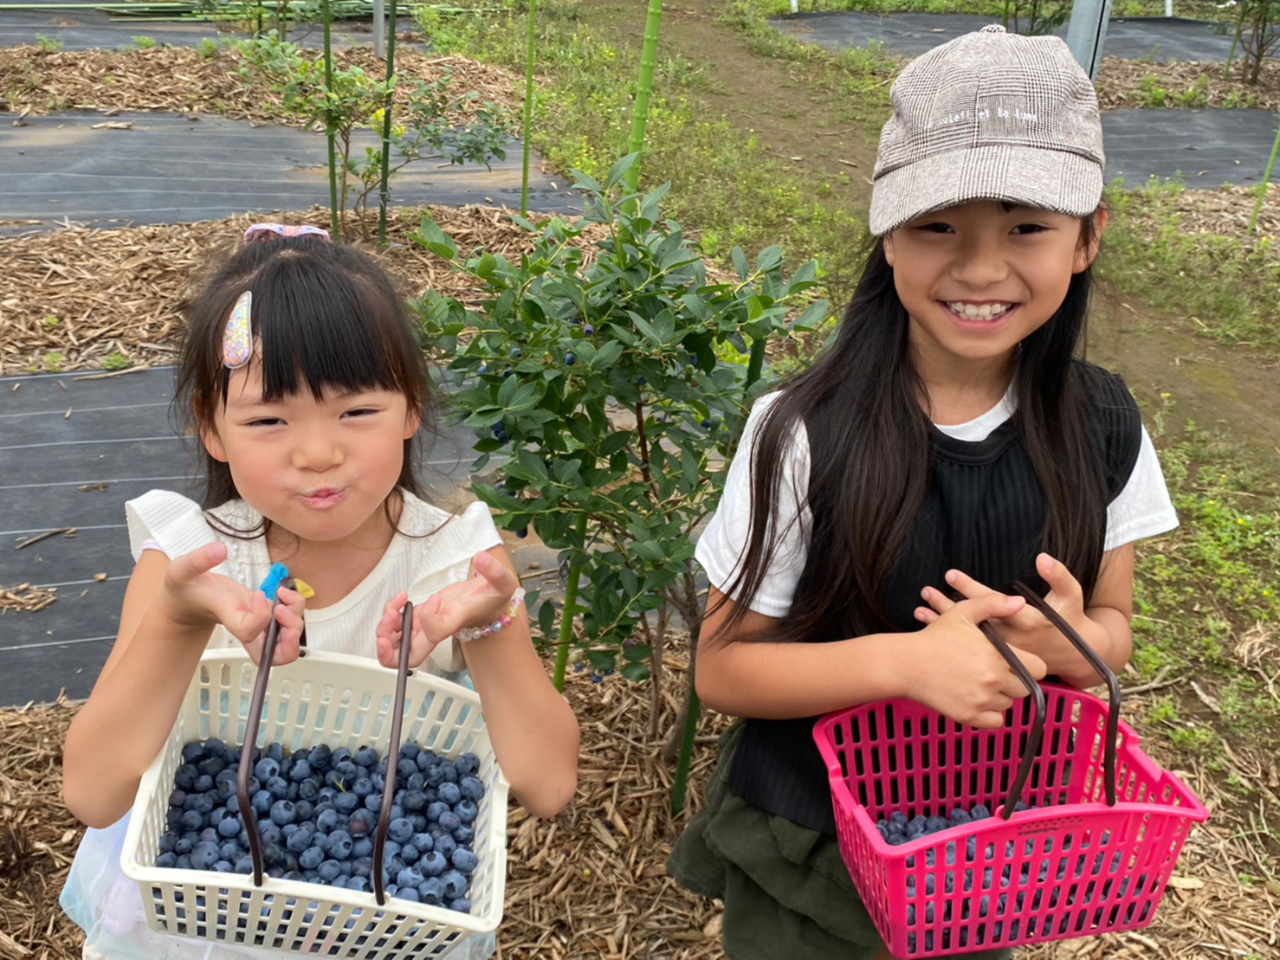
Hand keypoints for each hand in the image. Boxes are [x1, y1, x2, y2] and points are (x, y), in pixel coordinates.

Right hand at [156, 543, 305, 665]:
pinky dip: (295, 610)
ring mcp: (258, 624)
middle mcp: (246, 626)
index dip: (260, 615)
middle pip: (275, 655)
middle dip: (290, 643)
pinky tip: (284, 593)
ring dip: (296, 621)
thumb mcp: (182, 570)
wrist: (188, 600)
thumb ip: (197, 560)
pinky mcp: (265, 616)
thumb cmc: (185, 589)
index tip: (257, 593)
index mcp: (228, 616)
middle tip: (285, 614)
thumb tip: (219, 550)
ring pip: (287, 641)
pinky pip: (288, 624)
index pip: (248, 631)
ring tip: (285, 597)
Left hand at [376, 551, 520, 669]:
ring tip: (393, 609)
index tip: (436, 598)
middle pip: (407, 658)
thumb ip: (495, 572)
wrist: (488, 603)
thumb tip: (482, 558)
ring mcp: (424, 627)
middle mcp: (435, 632)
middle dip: (388, 652)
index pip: (435, 633)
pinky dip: (389, 613)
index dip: (429, 617)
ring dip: (384, 630)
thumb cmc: (492, 599)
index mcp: (453, 625)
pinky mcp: (417, 617)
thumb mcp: (501, 584)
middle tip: (384, 637)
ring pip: (395, 644)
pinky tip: (401, 597)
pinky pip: (395, 625)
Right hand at [907, 592, 1047, 728]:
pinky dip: (990, 714)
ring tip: (981, 682)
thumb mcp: (963, 612)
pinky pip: (996, 722)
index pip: (1038, 669)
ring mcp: (981, 700)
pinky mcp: (969, 716)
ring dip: (1001, 696)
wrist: (906, 664)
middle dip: (1016, 680)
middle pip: (1025, 689)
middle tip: (995, 671)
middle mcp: (993, 680)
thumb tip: (1020, 602)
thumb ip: (993, 604)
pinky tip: (977, 699)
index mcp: (997, 655)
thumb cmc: (934, 637)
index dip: (1029, 664)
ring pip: (1009, 704)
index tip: (1014, 660)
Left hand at [914, 553, 1101, 675]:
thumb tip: (1043, 557)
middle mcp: (1011, 638)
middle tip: (926, 591)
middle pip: (973, 620)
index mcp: (1025, 621)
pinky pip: (970, 648)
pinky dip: (950, 638)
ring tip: (920, 608)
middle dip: (948, 606)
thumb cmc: (1070, 623)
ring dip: (943, 622)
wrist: (1076, 657)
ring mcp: (1003, 652)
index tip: (950, 575)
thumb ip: (1059, 576)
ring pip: (967, 636)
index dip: (970, 588)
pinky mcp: (999, 660)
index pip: (991, 602)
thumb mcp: (1071, 596)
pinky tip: (932, 628)